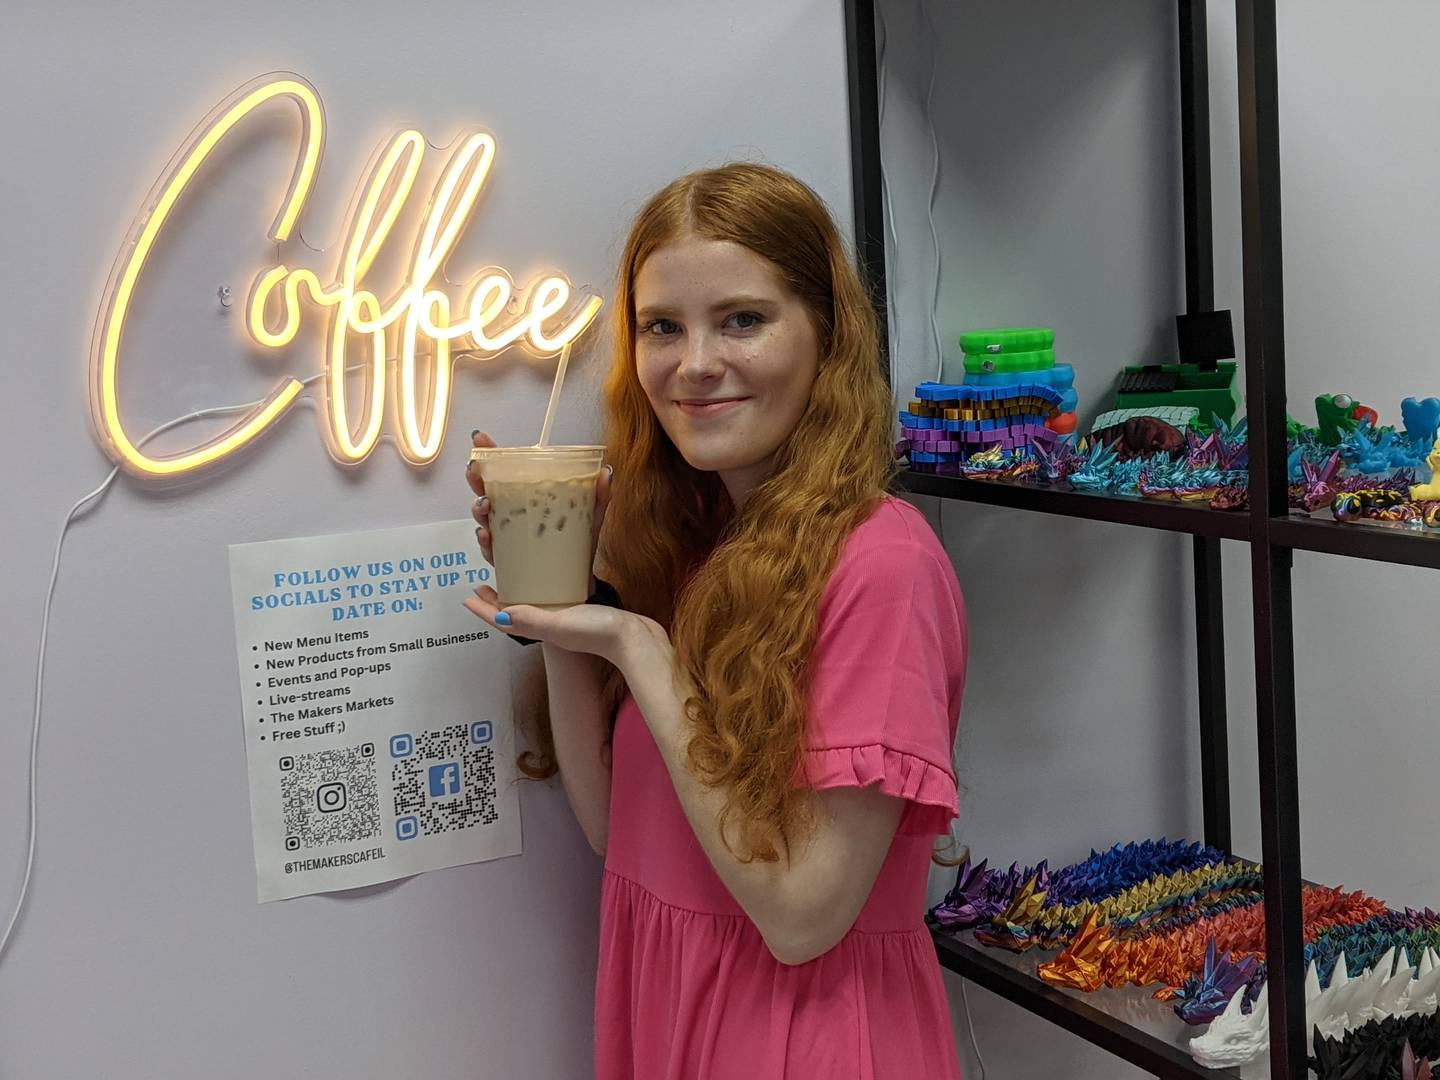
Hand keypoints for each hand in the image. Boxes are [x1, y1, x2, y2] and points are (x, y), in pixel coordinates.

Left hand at [462, 584, 668, 670]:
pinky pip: (554, 594)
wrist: (634, 638)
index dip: (483, 610)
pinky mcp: (580, 608)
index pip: (502, 619)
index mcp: (539, 625)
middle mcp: (548, 621)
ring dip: (517, 588)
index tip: (468, 596)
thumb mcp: (559, 624)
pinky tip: (548, 573)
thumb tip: (498, 615)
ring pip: (532, 601)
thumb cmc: (597, 632)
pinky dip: (543, 584)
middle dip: (496, 597)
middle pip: (514, 608)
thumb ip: (531, 620)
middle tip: (483, 582)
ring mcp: (564, 616)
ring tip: (509, 574)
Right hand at [465, 429, 613, 577]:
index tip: (479, 438)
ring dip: (479, 508)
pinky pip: (490, 549)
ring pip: (484, 518)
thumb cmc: (577, 544)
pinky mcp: (507, 559)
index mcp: (526, 496)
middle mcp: (511, 513)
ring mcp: (506, 536)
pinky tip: (488, 536)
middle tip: (476, 471)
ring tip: (486, 504)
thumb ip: (598, 496)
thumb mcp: (589, 517)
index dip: (488, 453)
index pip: (503, 471)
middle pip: (484, 490)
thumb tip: (607, 473)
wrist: (577, 580)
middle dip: (476, 478)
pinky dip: (486, 542)